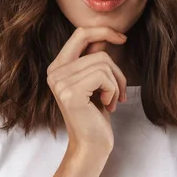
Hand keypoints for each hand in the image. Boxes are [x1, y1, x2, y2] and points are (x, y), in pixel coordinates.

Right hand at [46, 26, 127, 151]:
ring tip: (112, 101)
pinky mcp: (70, 92)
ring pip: (103, 63)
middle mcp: (54, 72)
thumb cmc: (95, 114)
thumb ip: (94, 58)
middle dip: (117, 70)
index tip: (122, 38)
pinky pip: (103, 76)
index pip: (80, 33)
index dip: (103, 31)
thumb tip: (105, 34)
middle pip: (98, 51)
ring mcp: (60, 82)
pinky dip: (113, 90)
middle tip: (120, 90)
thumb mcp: (95, 81)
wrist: (91, 145)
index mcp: (58, 67)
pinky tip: (108, 105)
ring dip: (116, 83)